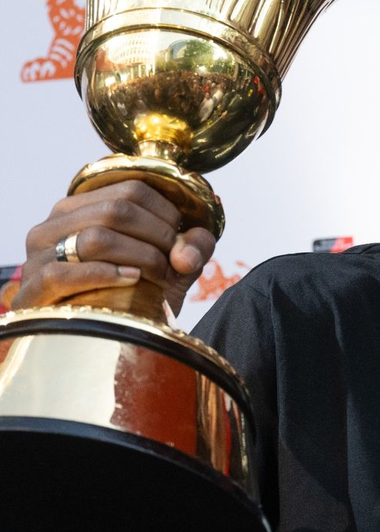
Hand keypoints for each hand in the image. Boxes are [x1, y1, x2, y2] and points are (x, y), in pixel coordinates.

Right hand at [13, 181, 215, 317]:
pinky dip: (104, 275)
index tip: (179, 243)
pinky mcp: (33, 287)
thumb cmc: (136, 296)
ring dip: (139, 258)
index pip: (132, 190)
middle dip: (158, 238)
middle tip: (172, 265)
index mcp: (85, 206)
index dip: (167, 215)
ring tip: (156, 277)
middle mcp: (56, 222)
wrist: (102, 341)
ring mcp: (40, 254)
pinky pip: (64, 273)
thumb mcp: (172, 267)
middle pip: (117, 209)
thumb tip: (187, 253)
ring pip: (96, 237)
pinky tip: (131, 280)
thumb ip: (194, 247)